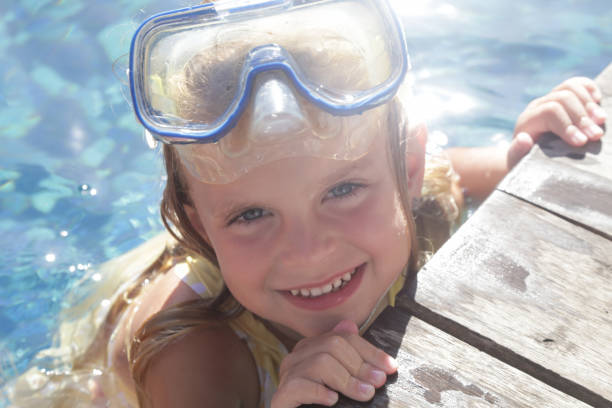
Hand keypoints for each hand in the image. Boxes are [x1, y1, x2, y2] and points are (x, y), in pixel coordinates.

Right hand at [270, 320, 397, 406]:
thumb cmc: (323, 404)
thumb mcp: (341, 380)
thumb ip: (347, 355)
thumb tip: (351, 325)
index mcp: (311, 348)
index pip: (342, 338)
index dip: (369, 351)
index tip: (390, 367)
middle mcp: (296, 357)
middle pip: (332, 346)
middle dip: (360, 364)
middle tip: (378, 382)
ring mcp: (286, 376)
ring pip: (320, 362)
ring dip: (347, 380)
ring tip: (364, 394)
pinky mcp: (281, 396)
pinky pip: (299, 385)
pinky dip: (319, 391)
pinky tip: (333, 400)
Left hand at [508, 77, 606, 168]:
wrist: (526, 157)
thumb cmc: (525, 162)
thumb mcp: (518, 161)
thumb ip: (517, 152)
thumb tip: (523, 139)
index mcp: (527, 121)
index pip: (550, 112)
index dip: (567, 125)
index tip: (581, 142)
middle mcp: (537, 107)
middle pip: (563, 98)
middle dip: (582, 117)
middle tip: (596, 136)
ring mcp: (550, 99)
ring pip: (570, 88)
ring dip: (589, 104)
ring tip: (601, 121)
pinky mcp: (562, 98)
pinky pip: (577, 84)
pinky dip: (590, 89)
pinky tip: (599, 102)